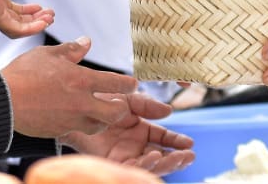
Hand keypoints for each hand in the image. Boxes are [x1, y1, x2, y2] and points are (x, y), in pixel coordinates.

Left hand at [0, 0, 54, 38]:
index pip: (17, 12)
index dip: (31, 11)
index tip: (42, 7)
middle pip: (20, 21)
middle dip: (38, 18)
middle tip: (51, 14)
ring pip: (20, 28)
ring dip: (37, 25)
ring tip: (50, 19)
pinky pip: (17, 29)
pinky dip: (32, 28)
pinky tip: (43, 23)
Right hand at [1, 38, 139, 137]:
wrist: (2, 101)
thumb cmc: (24, 73)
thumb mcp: (49, 54)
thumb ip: (72, 50)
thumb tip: (87, 41)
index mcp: (82, 80)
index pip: (117, 83)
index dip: (129, 84)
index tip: (133, 83)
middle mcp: (81, 103)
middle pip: (115, 112)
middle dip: (121, 108)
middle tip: (119, 102)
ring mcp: (70, 120)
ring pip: (98, 125)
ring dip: (102, 119)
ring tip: (99, 111)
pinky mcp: (58, 132)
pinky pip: (77, 131)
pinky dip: (81, 125)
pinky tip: (77, 117)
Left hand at [61, 93, 195, 176]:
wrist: (77, 107)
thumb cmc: (100, 101)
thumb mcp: (129, 100)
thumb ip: (148, 106)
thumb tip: (169, 112)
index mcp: (142, 131)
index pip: (164, 138)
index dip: (177, 142)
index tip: (190, 143)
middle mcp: (136, 146)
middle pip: (161, 156)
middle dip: (176, 158)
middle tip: (189, 156)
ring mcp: (126, 155)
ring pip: (150, 165)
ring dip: (166, 164)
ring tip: (177, 158)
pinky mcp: (114, 163)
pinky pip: (132, 168)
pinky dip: (145, 165)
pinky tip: (155, 157)